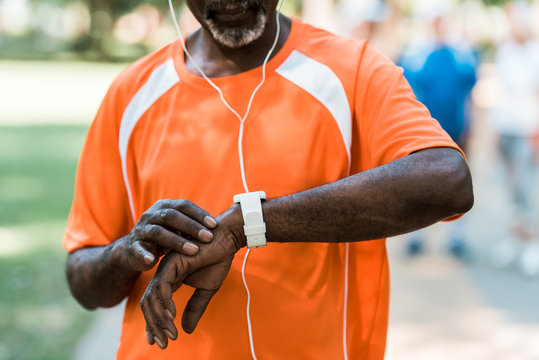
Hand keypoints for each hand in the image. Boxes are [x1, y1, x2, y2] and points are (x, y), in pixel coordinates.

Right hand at [125, 199, 217, 271]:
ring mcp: (141, 230)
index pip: (184, 206)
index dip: (199, 214)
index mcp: (164, 206)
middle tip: (209, 238)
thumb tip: (222, 223)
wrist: (135, 250)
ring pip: (158, 232)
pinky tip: (153, 261)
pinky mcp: (133, 246)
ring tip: (193, 251)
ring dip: (176, 241)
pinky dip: (145, 255)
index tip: (216, 224)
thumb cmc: (165, 236)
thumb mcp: (178, 228)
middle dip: (192, 227)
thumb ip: (194, 225)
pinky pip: (138, 250)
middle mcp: (151, 215)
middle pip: (172, 216)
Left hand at [140, 206, 243, 348]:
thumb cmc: (217, 259)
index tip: (159, 342)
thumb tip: (187, 330)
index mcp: (170, 280)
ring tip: (170, 333)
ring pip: (152, 298)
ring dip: (159, 319)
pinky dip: (164, 304)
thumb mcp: (207, 290)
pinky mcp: (171, 263)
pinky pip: (161, 287)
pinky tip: (172, 315)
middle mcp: (164, 274)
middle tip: (163, 343)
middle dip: (154, 326)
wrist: (226, 238)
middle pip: (148, 304)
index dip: (154, 324)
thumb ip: (195, 308)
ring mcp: (165, 268)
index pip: (155, 305)